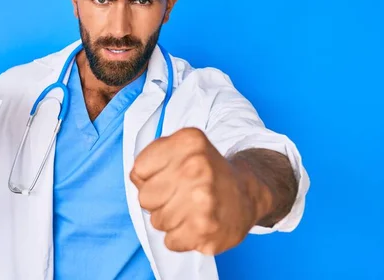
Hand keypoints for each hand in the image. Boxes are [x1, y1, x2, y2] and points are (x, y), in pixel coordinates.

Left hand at [130, 128, 269, 254]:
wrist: (247, 193)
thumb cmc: (205, 172)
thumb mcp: (182, 148)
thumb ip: (152, 158)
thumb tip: (137, 179)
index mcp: (188, 142)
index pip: (139, 170)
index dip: (150, 177)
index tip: (169, 176)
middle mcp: (196, 168)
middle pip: (145, 198)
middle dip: (158, 200)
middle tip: (180, 195)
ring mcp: (203, 200)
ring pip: (156, 221)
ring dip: (170, 220)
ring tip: (191, 209)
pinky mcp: (207, 229)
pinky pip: (170, 241)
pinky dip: (181, 237)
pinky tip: (196, 224)